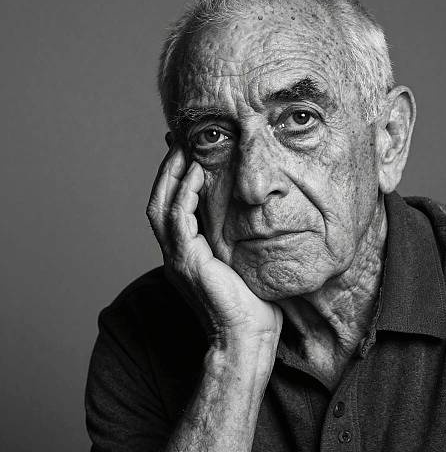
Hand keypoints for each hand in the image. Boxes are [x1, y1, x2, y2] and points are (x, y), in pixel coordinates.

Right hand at [146, 145, 282, 347]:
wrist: (245, 337)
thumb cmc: (249, 304)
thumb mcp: (239, 262)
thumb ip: (235, 238)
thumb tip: (253, 215)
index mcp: (185, 252)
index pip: (171, 207)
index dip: (175, 179)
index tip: (186, 153)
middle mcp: (175, 253)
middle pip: (158, 201)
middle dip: (168, 169)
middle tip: (178, 141)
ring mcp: (177, 258)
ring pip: (161, 206)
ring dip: (171, 175)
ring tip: (184, 148)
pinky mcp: (186, 262)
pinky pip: (179, 220)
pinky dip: (185, 194)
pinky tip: (197, 173)